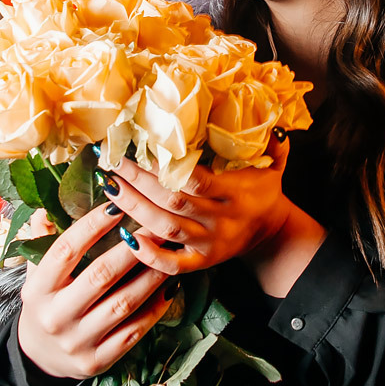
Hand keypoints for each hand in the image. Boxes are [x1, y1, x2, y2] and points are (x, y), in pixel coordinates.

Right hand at [18, 202, 176, 378]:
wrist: (41, 358)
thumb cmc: (46, 304)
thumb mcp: (36, 274)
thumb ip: (42, 241)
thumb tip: (47, 208)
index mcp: (37, 290)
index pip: (65, 250)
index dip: (91, 225)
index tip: (116, 205)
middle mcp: (55, 316)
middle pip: (100, 275)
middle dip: (133, 248)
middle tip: (157, 226)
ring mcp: (77, 341)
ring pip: (123, 304)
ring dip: (151, 276)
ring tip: (170, 254)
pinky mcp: (98, 360)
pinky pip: (133, 331)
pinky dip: (155, 309)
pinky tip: (170, 288)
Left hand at [96, 129, 291, 276]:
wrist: (272, 234)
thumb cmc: (264, 191)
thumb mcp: (275, 166)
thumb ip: (274, 144)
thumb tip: (271, 121)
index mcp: (236, 194)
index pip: (197, 180)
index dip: (168, 167)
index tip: (141, 147)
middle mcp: (221, 221)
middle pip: (173, 201)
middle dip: (139, 181)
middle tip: (112, 162)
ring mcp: (209, 244)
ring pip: (165, 228)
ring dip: (134, 208)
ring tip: (109, 186)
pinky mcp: (201, 262)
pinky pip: (171, 264)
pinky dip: (147, 254)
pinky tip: (125, 236)